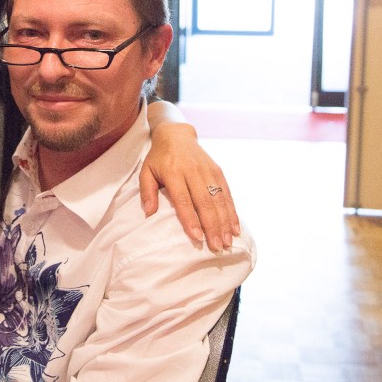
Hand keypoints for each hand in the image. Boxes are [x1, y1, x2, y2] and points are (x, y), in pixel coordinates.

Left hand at [141, 122, 239, 251]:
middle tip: (217, 246)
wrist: (176, 134)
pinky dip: (232, 211)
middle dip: (212, 226)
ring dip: (224, 222)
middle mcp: (193, 171)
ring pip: (219, 199)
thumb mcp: (146, 171)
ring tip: (228, 242)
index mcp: (173, 172)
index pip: (183, 198)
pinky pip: (227, 193)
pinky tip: (235, 228)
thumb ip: (147, 192)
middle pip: (204, 201)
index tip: (197, 237)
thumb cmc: (158, 158)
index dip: (190, 218)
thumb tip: (149, 213)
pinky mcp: (218, 171)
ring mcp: (208, 170)